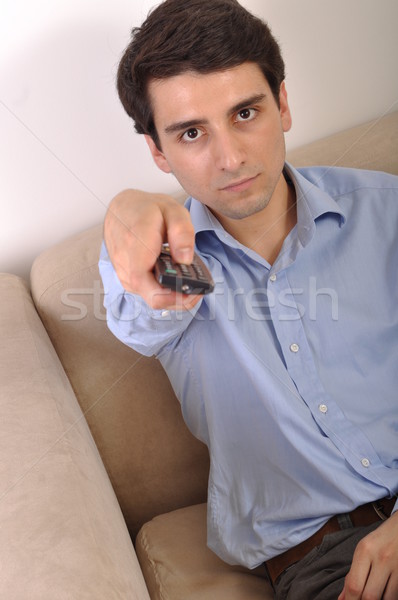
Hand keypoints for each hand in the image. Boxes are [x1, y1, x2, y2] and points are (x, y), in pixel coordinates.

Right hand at [103, 189, 200, 309]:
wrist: (121, 209)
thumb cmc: (146, 209)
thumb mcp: (172, 209)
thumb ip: (182, 232)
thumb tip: (185, 259)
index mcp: (137, 248)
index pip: (150, 288)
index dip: (174, 298)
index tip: (194, 292)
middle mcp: (126, 266)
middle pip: (155, 298)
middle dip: (180, 297)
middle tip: (199, 286)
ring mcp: (124, 275)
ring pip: (152, 297)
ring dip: (173, 294)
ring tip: (190, 279)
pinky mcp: (127, 278)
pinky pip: (148, 291)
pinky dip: (164, 289)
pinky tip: (175, 278)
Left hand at [338, 510, 397, 599]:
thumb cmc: (380, 540)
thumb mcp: (363, 550)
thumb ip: (352, 575)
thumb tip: (342, 598)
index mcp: (364, 550)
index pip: (354, 585)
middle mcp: (381, 558)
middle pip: (369, 596)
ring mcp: (396, 565)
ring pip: (386, 599)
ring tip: (373, 596)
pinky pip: (396, 595)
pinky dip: (388, 598)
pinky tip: (384, 594)